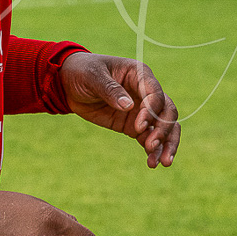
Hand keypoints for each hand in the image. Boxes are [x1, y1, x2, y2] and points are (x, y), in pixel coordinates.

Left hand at [59, 52, 180, 167]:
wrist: (69, 84)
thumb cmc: (83, 72)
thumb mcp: (93, 76)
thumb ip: (110, 89)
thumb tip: (128, 105)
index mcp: (140, 75)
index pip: (155, 94)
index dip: (152, 110)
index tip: (140, 126)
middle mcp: (146, 93)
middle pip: (167, 111)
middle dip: (164, 130)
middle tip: (152, 146)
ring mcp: (142, 110)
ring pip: (163, 127)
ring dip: (166, 144)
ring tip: (162, 163)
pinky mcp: (134, 125)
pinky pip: (149, 137)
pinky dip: (153, 150)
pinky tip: (152, 163)